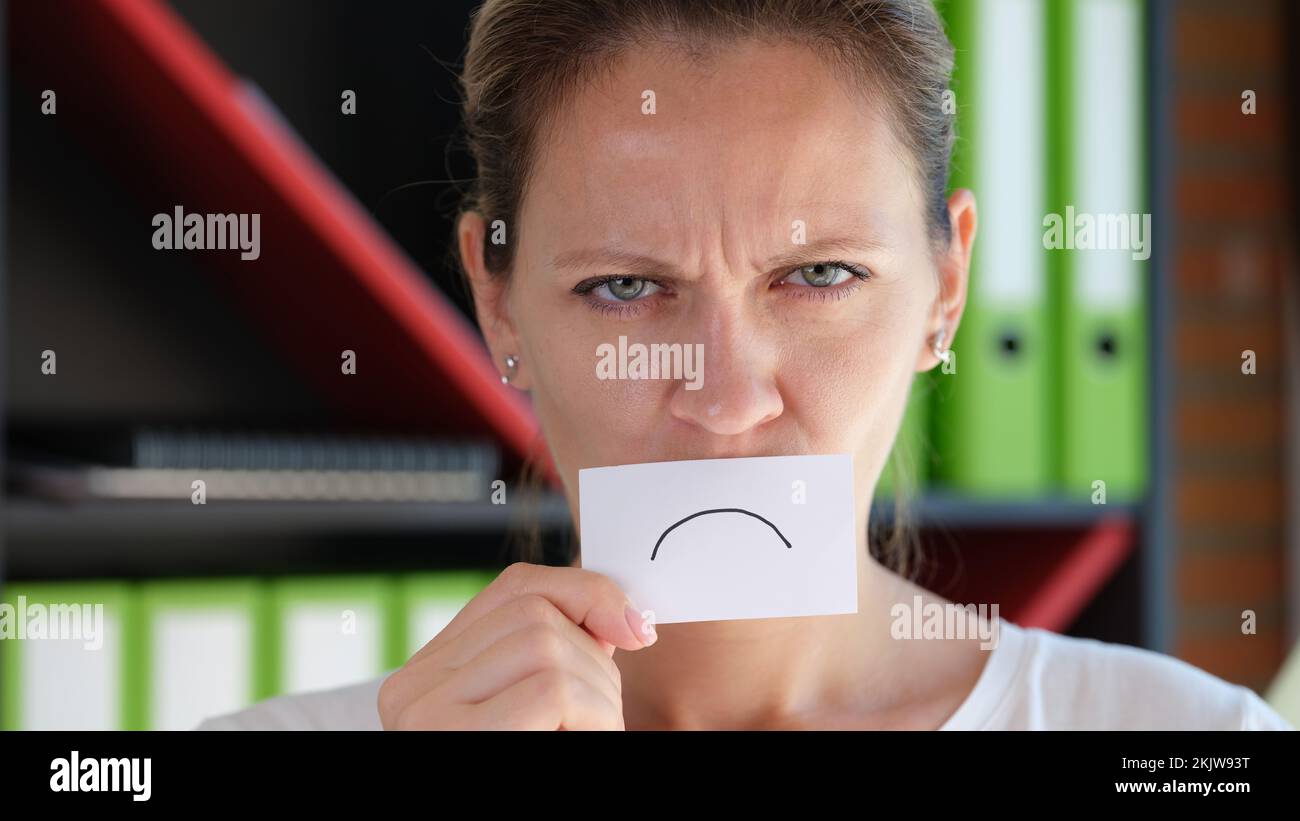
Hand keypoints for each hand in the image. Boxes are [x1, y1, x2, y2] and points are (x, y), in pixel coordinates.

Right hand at [378, 562, 655, 729]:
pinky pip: (550, 688)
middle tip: (598, 718)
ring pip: (547, 645)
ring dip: (597, 694)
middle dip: (593, 658)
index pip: (514, 589)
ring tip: (581, 737)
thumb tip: (626, 617)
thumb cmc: (538, 761)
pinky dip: (589, 717)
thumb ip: (557, 655)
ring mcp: (422, 712)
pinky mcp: (447, 734)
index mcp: (428, 675)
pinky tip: (576, 745)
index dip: (585, 594)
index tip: (633, 631)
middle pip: (533, 615)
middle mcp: (410, 688)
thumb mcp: (545, 710)